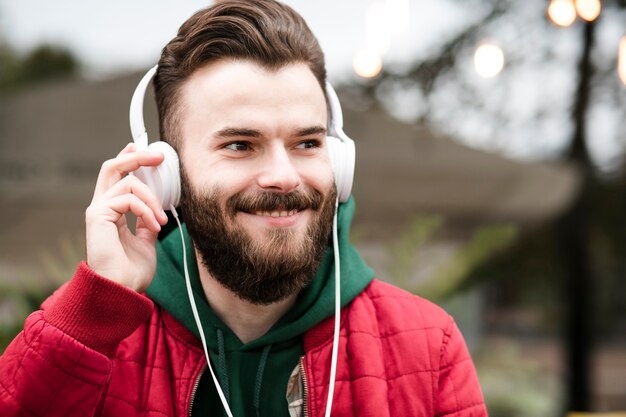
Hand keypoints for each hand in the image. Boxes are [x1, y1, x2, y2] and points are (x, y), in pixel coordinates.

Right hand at [85, 143, 168, 291]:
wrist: (121, 290)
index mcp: (111, 211)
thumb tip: (157, 212)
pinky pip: (127, 198)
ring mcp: (97, 210)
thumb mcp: (146, 242)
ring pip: (126, 181)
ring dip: (152, 198)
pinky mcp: (97, 216)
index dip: (130, 158)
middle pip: (113, 166)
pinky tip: (155, 226)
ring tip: (161, 221)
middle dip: (137, 156)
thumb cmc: (131, 272)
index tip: (148, 150)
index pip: (116, 176)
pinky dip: (146, 209)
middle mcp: (101, 207)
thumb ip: (147, 224)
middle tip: (159, 157)